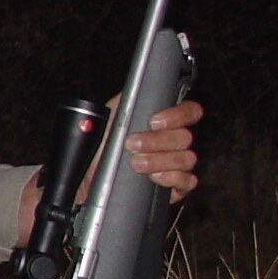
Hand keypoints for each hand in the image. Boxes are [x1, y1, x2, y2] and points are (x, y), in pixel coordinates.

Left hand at [14, 96, 205, 243]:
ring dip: (160, 161)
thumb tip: (131, 92)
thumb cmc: (102, 147)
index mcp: (164, 122)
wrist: (89, 177)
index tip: (154, 121)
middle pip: (184, 137)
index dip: (177, 115)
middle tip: (132, 145)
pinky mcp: (176, 186)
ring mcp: (177, 164)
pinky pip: (187, 182)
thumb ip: (124, 104)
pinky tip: (153, 178)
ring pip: (186, 159)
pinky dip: (172, 179)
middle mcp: (174, 142)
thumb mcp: (109, 119)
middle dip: (157, 141)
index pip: (188, 112)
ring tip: (136, 163)